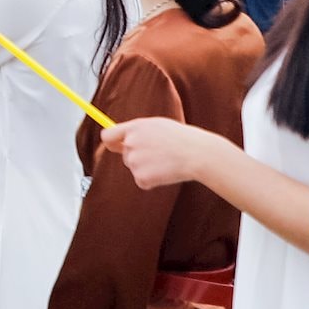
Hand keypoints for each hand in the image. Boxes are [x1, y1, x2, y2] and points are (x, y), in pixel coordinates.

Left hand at [99, 117, 219, 190]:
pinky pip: (142, 181)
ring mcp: (134, 161)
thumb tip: (121, 141)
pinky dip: (153, 181)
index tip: (116, 147)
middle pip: (125, 155)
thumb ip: (138, 132)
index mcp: (135, 127)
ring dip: (148, 169)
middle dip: (139, 157)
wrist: (200, 154)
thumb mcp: (159, 126)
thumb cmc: (184, 139)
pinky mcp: (141, 177)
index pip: (108, 136)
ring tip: (168, 162)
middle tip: (162, 155)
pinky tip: (167, 173)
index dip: (111, 143)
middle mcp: (130, 143)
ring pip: (135, 168)